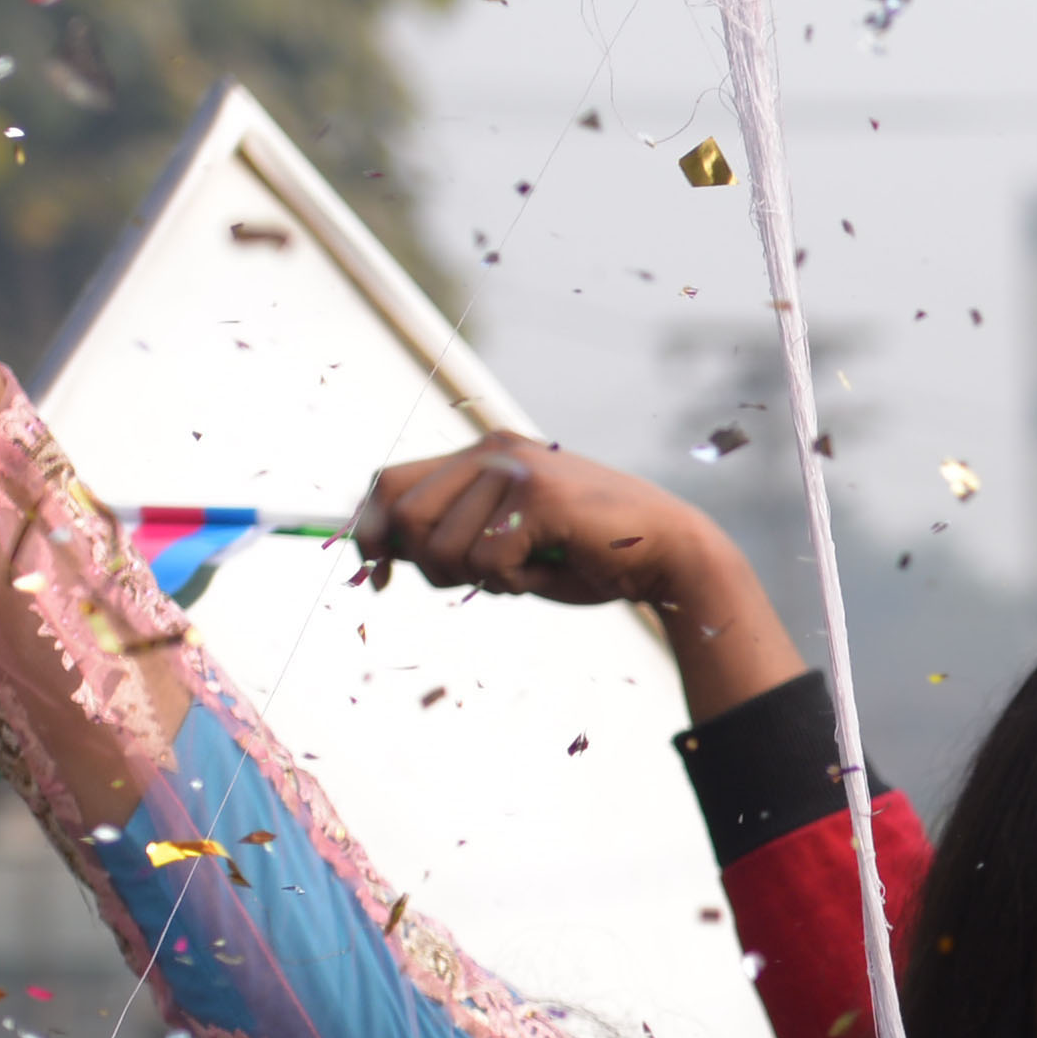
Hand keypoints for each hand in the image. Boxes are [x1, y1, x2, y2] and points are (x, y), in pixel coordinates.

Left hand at [353, 434, 805, 719]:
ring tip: (518, 574)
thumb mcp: (507, 539)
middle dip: (425, 564)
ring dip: (473, 579)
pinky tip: (543, 573)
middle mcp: (493, 452)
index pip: (389, 483)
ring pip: (441, 545)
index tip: (376, 575)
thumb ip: (454, 534)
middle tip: (472, 580)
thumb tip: (381, 552)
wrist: (667, 554)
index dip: (369, 531)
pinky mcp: (539, 499)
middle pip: (404, 514)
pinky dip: (510, 585)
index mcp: (482, 455)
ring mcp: (515, 472)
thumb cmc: (588, 555)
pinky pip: (487, 562)